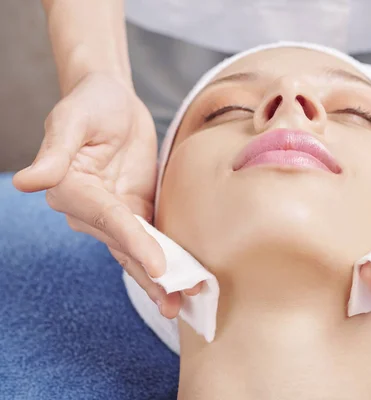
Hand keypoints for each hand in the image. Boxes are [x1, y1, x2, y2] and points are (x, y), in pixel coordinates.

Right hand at [13, 73, 194, 316]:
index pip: (108, 219)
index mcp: (70, 188)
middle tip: (174, 303)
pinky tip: (183, 281)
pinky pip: (150, 238)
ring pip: (136, 250)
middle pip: (123, 245)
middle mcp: (89, 209)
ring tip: (180, 305)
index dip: (133, 242)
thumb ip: (55, 151)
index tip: (157, 265)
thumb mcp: (72, 119)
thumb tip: (27, 181)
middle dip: (148, 274)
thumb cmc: (91, 103)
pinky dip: (166, 260)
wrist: (113, 100)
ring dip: (158, 278)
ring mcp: (114, 212)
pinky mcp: (135, 209)